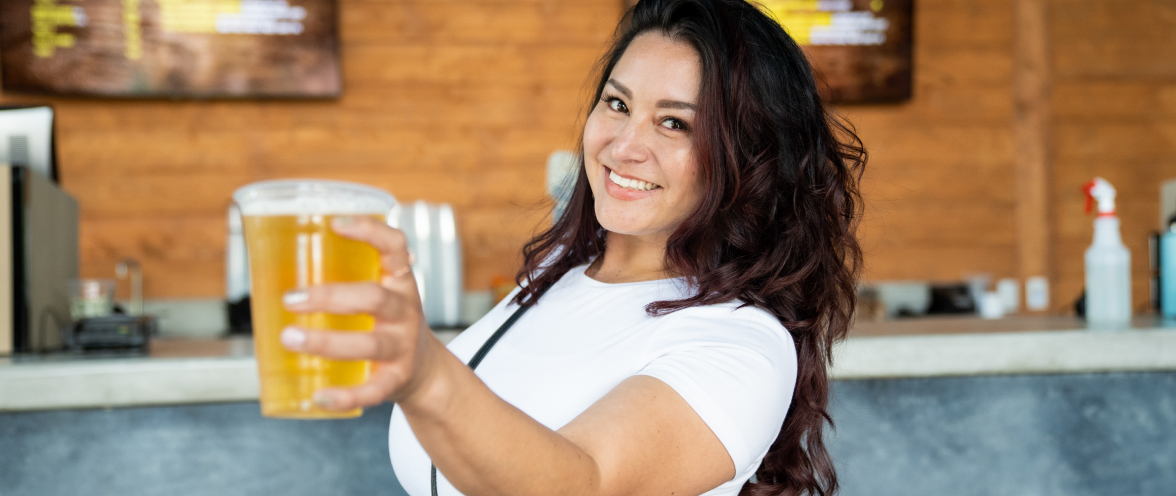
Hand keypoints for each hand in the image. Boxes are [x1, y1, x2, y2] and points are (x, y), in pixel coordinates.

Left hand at [278, 215, 439, 410]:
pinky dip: (345, 395)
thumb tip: (269, 262)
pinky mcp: (396, 380)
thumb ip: (344, 277)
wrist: (424, 371)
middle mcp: (405, 311)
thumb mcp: (379, 293)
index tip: (335, 223)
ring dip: (326, 342)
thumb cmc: (386, 323)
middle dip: (330, 297)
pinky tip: (318, 396)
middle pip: (373, 298)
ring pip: (368, 344)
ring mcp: (403, 347)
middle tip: (290, 299)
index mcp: (400, 281)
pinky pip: (372, 390)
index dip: (370, 231)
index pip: (394, 246)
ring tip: (289, 338)